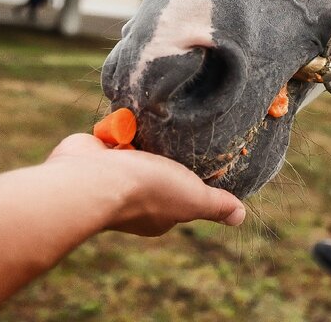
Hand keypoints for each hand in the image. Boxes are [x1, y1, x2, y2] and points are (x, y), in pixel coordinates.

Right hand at [46, 134, 245, 235]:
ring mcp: (114, 174)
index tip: (208, 152)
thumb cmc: (146, 190)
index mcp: (159, 211)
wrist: (91, 178)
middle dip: (169, 151)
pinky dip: (123, 125)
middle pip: (160, 167)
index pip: (183, 191)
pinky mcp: (98, 154)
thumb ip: (215, 205)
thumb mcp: (192, 198)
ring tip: (162, 117)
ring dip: (147, 135)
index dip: (195, 174)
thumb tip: (239, 217)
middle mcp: (135, 196)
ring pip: (139, 149)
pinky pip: (117, 134)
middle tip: (184, 128)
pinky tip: (136, 113)